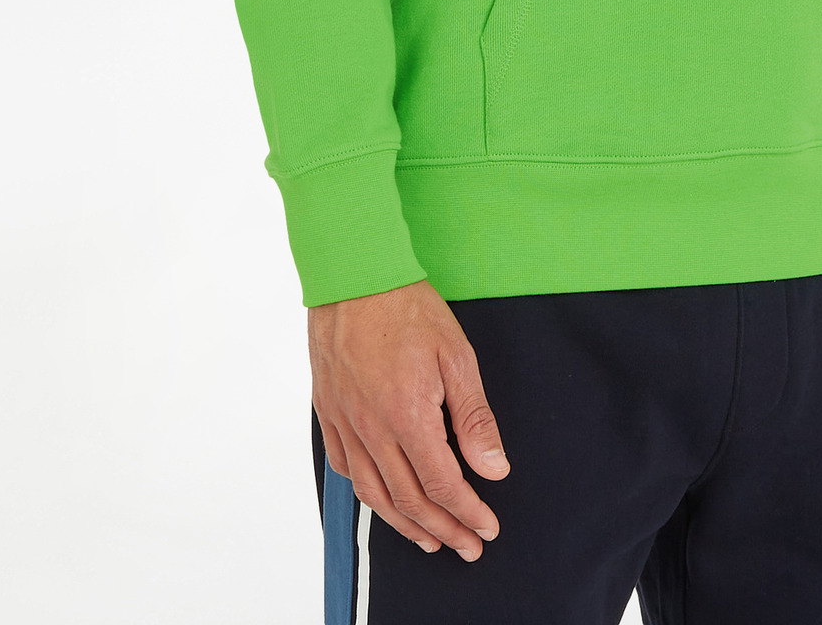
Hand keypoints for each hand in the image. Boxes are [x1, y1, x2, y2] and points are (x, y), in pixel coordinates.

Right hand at [310, 279, 509, 560]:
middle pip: (408, 499)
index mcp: (407, 417)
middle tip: (467, 546)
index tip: (487, 529)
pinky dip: (367, 492)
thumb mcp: (456, 356)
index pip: (442, 485)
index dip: (467, 513)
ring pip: (374, 493)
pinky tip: (383, 497)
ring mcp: (345, 422)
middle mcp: (371, 429)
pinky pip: (344, 468)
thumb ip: (474, 418)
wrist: (353, 274)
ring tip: (429, 539)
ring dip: (404, 524)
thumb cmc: (407, 308)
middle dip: (443, 529)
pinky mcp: (328, 411)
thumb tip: (493, 468)